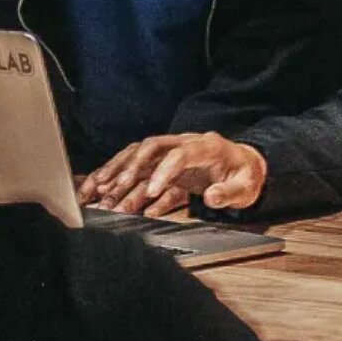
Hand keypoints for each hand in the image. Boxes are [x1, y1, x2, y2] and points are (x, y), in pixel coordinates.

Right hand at [76, 132, 266, 216]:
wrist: (245, 168)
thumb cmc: (245, 177)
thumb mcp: (245, 188)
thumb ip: (229, 193)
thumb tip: (212, 197)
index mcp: (207, 146)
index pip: (179, 154)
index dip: (163, 171)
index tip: (150, 191)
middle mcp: (185, 144)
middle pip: (150, 148)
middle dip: (129, 166)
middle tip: (110, 188)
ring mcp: (172, 152)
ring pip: (138, 156)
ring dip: (117, 172)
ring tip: (95, 191)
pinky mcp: (165, 165)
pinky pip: (139, 170)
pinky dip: (122, 182)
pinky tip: (106, 196)